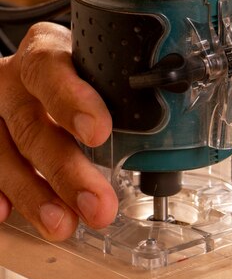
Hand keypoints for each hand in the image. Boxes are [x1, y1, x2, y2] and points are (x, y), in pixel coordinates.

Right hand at [0, 22, 117, 240]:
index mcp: (44, 54)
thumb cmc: (76, 77)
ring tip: (62, 224)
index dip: (72, 100)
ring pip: (3, 152)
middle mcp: (12, 82)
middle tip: (97, 205)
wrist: (32, 74)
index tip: (99, 131)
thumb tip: (168, 137)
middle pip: (31, 124)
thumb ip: (118, 96)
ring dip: (34, 193)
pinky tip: (8, 214)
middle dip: (65, 170)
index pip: (50, 69)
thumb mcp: (97, 73)